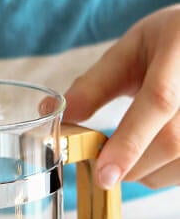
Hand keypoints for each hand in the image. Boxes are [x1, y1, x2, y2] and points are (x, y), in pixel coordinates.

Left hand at [63, 5, 179, 189]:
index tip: (103, 175)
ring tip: (128, 152)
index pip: (159, 101)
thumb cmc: (169, 42)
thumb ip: (94, 84)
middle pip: (172, 142)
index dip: (130, 142)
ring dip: (147, 172)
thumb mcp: (130, 50)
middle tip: (101, 163)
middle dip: (129, 165)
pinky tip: (150, 155)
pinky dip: (162, 172)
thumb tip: (50, 114)